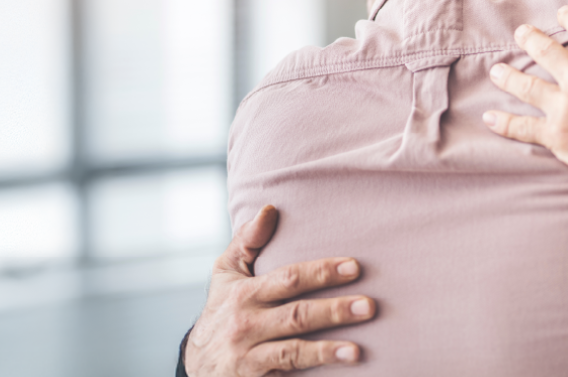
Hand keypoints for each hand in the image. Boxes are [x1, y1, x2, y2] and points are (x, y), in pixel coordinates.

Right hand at [184, 205, 374, 375]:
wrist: (199, 363)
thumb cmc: (221, 310)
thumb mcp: (226, 273)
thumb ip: (247, 240)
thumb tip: (270, 208)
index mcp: (244, 292)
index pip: (288, 278)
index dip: (321, 272)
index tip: (354, 266)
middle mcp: (246, 321)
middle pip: (296, 314)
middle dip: (333, 310)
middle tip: (369, 306)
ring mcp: (249, 352)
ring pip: (293, 349)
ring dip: (328, 348)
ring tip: (357, 348)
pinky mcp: (253, 376)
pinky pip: (287, 370)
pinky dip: (313, 366)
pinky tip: (339, 364)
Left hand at [482, 1, 567, 191]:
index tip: (563, 12)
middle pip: (544, 50)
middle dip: (530, 38)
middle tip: (521, 33)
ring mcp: (564, 108)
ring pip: (525, 85)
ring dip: (508, 76)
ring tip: (497, 71)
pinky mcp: (557, 136)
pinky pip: (522, 128)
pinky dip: (503, 123)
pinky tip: (489, 117)